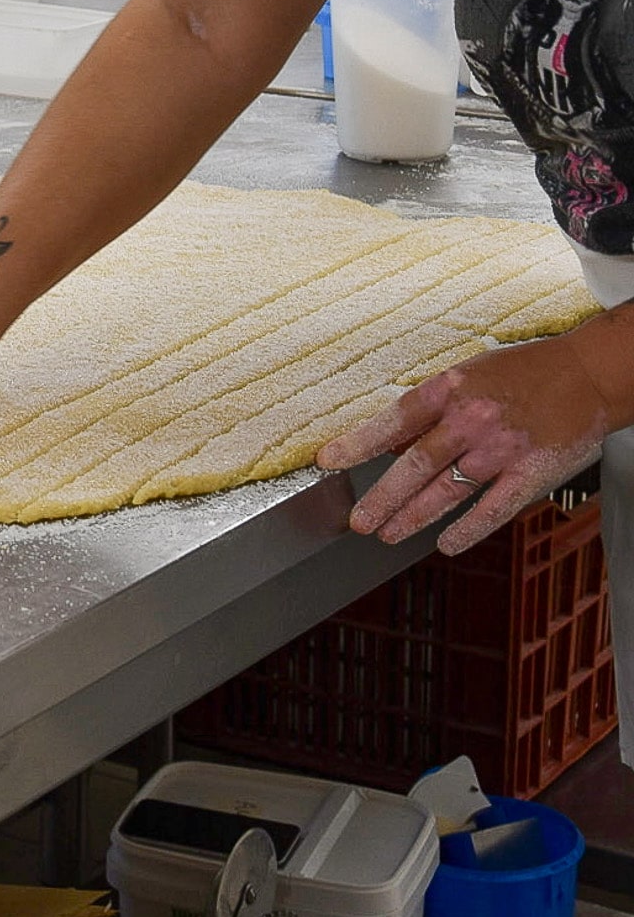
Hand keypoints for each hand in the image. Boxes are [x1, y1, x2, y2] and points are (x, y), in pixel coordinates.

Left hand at [315, 337, 608, 555]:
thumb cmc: (523, 372)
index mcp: (450, 390)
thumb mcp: (468, 375)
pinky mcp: (532, 470)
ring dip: (413, 516)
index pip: (393, 421)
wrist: (588, 373)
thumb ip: (430, 409)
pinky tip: (446, 544)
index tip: (328, 461)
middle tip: (359, 521)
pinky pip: (493, 507)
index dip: (357, 443)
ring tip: (387, 533)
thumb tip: (392, 444)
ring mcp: (502, 447)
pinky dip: (468, 529)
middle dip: (383, 497)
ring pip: (448, 490)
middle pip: (416, 465)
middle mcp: (472, 419)